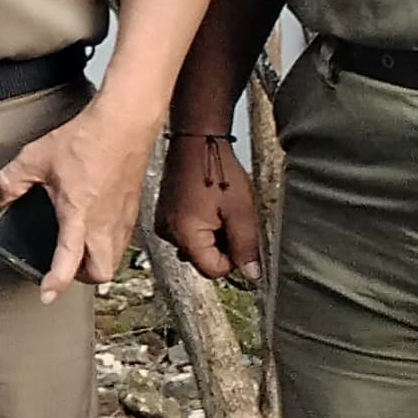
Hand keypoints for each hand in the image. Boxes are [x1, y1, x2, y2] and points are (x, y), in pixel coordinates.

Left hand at [0, 98, 147, 302]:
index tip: (46, 294)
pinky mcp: (132, 211)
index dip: (57, 281)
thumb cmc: (86, 139)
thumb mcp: (35, 158)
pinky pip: (121, 242)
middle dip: (82, 278)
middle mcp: (106, 223)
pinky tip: (91, 229)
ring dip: (96, 262)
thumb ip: (11, 182)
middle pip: (102, 272)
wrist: (125, 123)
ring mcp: (123, 219)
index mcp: (80, 214)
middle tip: (63, 268)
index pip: (70, 259)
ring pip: (114, 259)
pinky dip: (106, 245)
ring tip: (76, 252)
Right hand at [160, 132, 263, 287]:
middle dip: (222, 246)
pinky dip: (202, 225)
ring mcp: (165, 223)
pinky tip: (209, 205)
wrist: (197, 142)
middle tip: (231, 218)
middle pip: (203, 259)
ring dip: (212, 235)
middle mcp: (169, 234)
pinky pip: (187, 232)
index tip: (241, 237)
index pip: (213, 270)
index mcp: (185, 235)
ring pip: (197, 246)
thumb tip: (252, 275)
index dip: (233, 259)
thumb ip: (246, 247)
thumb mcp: (241, 212)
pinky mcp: (165, 214)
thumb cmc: (218, 171)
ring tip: (220, 209)